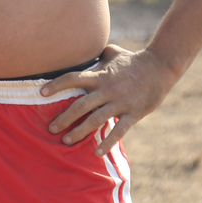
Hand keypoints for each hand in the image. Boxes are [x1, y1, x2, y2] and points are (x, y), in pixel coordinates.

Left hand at [39, 44, 178, 155]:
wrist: (160, 67)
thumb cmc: (133, 60)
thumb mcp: (112, 52)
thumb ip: (96, 54)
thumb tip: (83, 50)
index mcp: (100, 75)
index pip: (73, 78)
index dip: (56, 85)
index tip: (41, 93)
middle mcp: (106, 89)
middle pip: (80, 105)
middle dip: (64, 118)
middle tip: (51, 129)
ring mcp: (120, 102)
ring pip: (96, 119)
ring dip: (80, 132)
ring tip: (67, 141)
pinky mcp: (133, 113)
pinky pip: (119, 130)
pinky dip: (107, 142)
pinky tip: (96, 152)